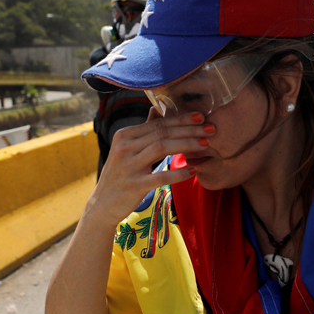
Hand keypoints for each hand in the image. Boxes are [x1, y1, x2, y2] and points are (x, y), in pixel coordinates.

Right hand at [85, 110, 211, 225]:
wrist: (103, 204)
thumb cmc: (120, 175)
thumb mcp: (127, 149)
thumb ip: (144, 130)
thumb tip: (156, 108)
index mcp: (124, 135)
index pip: (158, 123)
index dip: (181, 119)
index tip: (201, 117)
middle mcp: (125, 147)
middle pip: (162, 133)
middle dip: (189, 130)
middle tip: (210, 129)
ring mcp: (128, 166)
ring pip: (161, 148)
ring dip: (186, 145)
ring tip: (205, 145)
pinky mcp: (134, 185)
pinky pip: (160, 176)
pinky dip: (178, 172)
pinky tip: (192, 170)